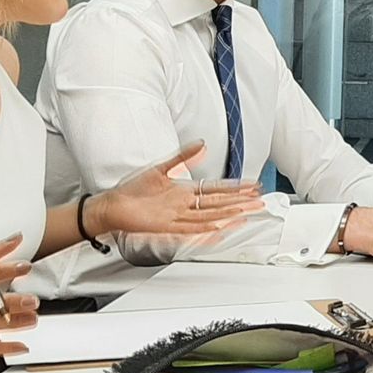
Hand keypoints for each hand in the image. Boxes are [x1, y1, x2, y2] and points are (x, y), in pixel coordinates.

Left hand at [88, 141, 265, 236]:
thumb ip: (183, 156)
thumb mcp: (161, 167)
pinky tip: (217, 226)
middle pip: (219, 203)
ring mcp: (178, 217)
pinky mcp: (166, 226)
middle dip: (240, 202)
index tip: (253, 186)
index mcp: (185, 191)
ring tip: (246, 211)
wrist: (113, 205)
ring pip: (210, 216)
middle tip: (260, 201)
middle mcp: (185, 205)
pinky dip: (204, 227)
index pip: (217, 189)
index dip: (236, 188)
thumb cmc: (134, 190)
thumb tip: (202, 144)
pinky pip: (190, 228)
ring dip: (228, 214)